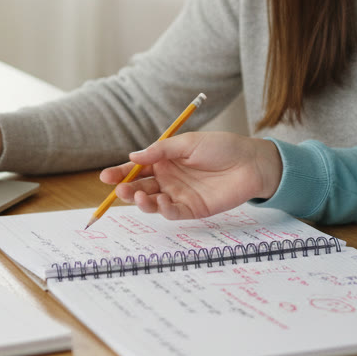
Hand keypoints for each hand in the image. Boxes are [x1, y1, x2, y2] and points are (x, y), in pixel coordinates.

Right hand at [99, 132, 283, 219]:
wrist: (251, 162)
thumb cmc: (222, 147)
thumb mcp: (188, 143)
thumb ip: (160, 151)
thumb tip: (133, 157)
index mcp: (165, 161)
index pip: (136, 169)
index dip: (120, 173)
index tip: (106, 176)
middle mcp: (168, 179)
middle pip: (140, 187)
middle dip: (127, 190)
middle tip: (119, 190)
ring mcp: (179, 195)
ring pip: (153, 202)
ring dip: (142, 201)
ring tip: (139, 197)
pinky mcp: (192, 209)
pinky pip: (172, 212)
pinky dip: (163, 210)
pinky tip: (158, 203)